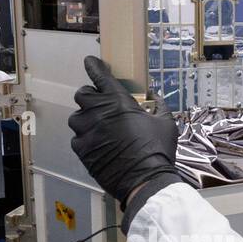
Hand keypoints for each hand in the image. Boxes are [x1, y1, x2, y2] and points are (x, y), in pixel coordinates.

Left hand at [68, 56, 180, 211]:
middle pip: (82, 94)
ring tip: (97, 128)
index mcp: (118, 101)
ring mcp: (87, 131)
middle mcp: (98, 112)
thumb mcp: (165, 123)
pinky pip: (77, 139)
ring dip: (85, 120)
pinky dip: (84, 139)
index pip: (99, 75)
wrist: (145, 180)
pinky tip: (96, 145)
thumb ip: (159, 106)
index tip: (90, 62)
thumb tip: (156, 96)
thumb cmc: (157, 150)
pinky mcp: (82, 150)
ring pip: (76, 118)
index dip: (93, 66)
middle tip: (99, 105)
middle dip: (89, 96)